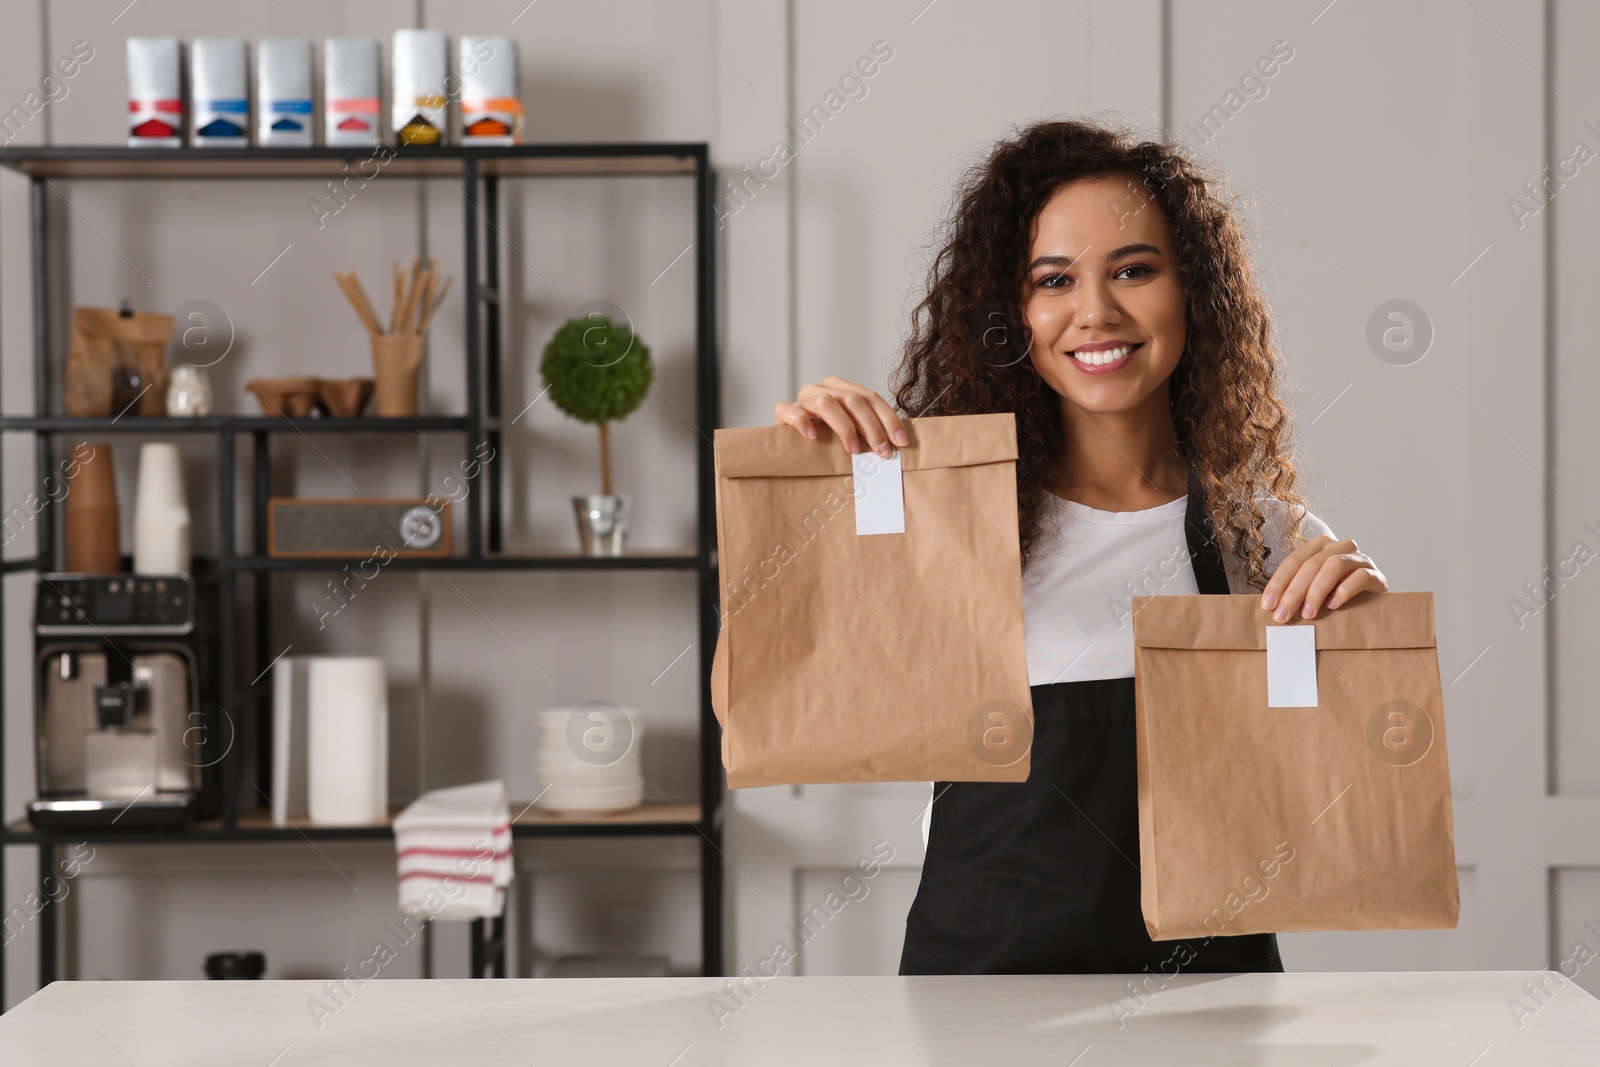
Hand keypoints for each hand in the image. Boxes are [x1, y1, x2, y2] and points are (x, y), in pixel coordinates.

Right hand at [774, 376, 907, 457]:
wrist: (789, 443)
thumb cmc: (824, 440)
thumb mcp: (850, 432)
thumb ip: (868, 432)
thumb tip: (897, 445)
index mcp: (842, 389)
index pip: (871, 398)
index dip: (888, 419)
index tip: (900, 441)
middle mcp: (823, 389)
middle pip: (853, 400)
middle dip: (871, 427)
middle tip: (881, 450)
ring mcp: (803, 399)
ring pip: (826, 402)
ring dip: (844, 427)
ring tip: (853, 450)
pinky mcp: (783, 411)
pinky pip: (790, 410)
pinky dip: (802, 422)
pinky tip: (812, 437)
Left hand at [1259, 535, 1386, 620]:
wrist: (1374, 601)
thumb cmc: (1337, 595)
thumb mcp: (1314, 590)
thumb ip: (1296, 591)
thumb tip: (1270, 607)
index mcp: (1320, 546)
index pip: (1294, 560)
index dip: (1279, 582)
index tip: (1267, 605)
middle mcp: (1339, 547)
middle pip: (1311, 564)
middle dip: (1294, 591)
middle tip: (1283, 615)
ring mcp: (1360, 558)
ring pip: (1333, 565)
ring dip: (1316, 591)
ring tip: (1308, 613)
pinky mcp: (1376, 574)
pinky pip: (1359, 577)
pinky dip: (1343, 591)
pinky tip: (1333, 606)